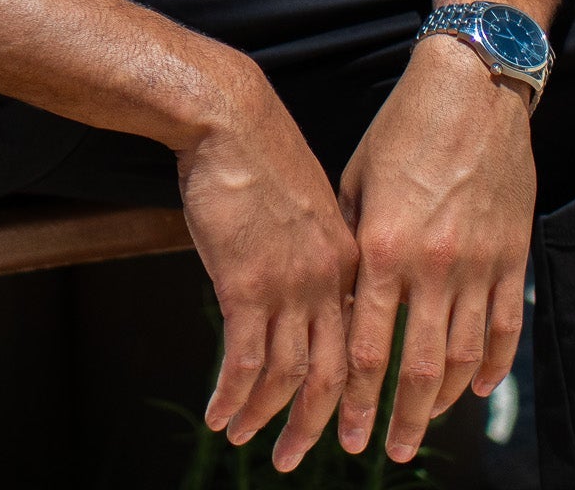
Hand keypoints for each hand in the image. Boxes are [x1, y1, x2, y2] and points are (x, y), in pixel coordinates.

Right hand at [177, 63, 359, 472]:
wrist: (228, 118)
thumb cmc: (260, 151)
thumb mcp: (308, 200)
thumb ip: (317, 246)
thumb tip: (309, 283)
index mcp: (348, 259)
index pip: (357, 342)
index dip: (348, 389)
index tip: (338, 421)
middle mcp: (327, 280)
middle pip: (330, 375)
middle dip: (312, 425)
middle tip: (295, 459)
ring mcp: (289, 285)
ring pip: (286, 376)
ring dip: (265, 417)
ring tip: (243, 439)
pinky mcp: (246, 284)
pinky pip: (244, 360)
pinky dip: (232, 395)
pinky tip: (217, 414)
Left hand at [336, 36, 535, 464]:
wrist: (469, 87)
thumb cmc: (402, 128)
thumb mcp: (357, 178)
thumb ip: (350, 241)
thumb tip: (334, 295)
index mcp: (384, 246)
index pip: (368, 345)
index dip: (356, 397)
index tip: (347, 434)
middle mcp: (432, 265)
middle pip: (418, 367)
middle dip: (400, 417)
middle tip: (388, 451)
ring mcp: (478, 263)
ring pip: (464, 357)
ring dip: (441, 401)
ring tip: (423, 425)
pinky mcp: (513, 254)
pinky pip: (505, 327)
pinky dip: (492, 366)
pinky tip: (475, 389)